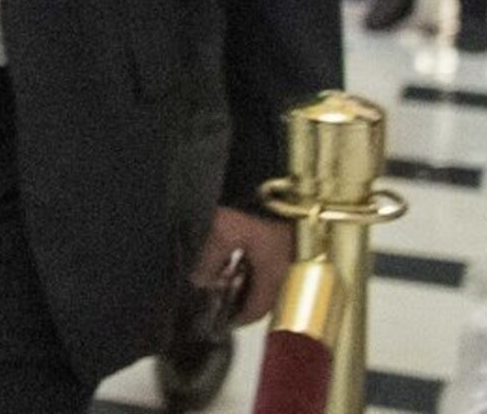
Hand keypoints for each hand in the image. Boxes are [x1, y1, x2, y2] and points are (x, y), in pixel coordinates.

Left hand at [198, 205, 291, 326]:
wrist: (267, 166)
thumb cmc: (249, 202)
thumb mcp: (221, 232)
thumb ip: (208, 261)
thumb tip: (199, 282)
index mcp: (276, 271)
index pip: (259, 308)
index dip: (238, 317)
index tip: (219, 320)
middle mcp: (287, 264)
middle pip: (261, 292)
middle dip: (235, 294)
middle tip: (211, 293)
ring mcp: (286, 246)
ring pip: (261, 273)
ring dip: (238, 275)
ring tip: (213, 271)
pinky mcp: (281, 229)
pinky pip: (262, 255)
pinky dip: (244, 258)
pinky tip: (225, 250)